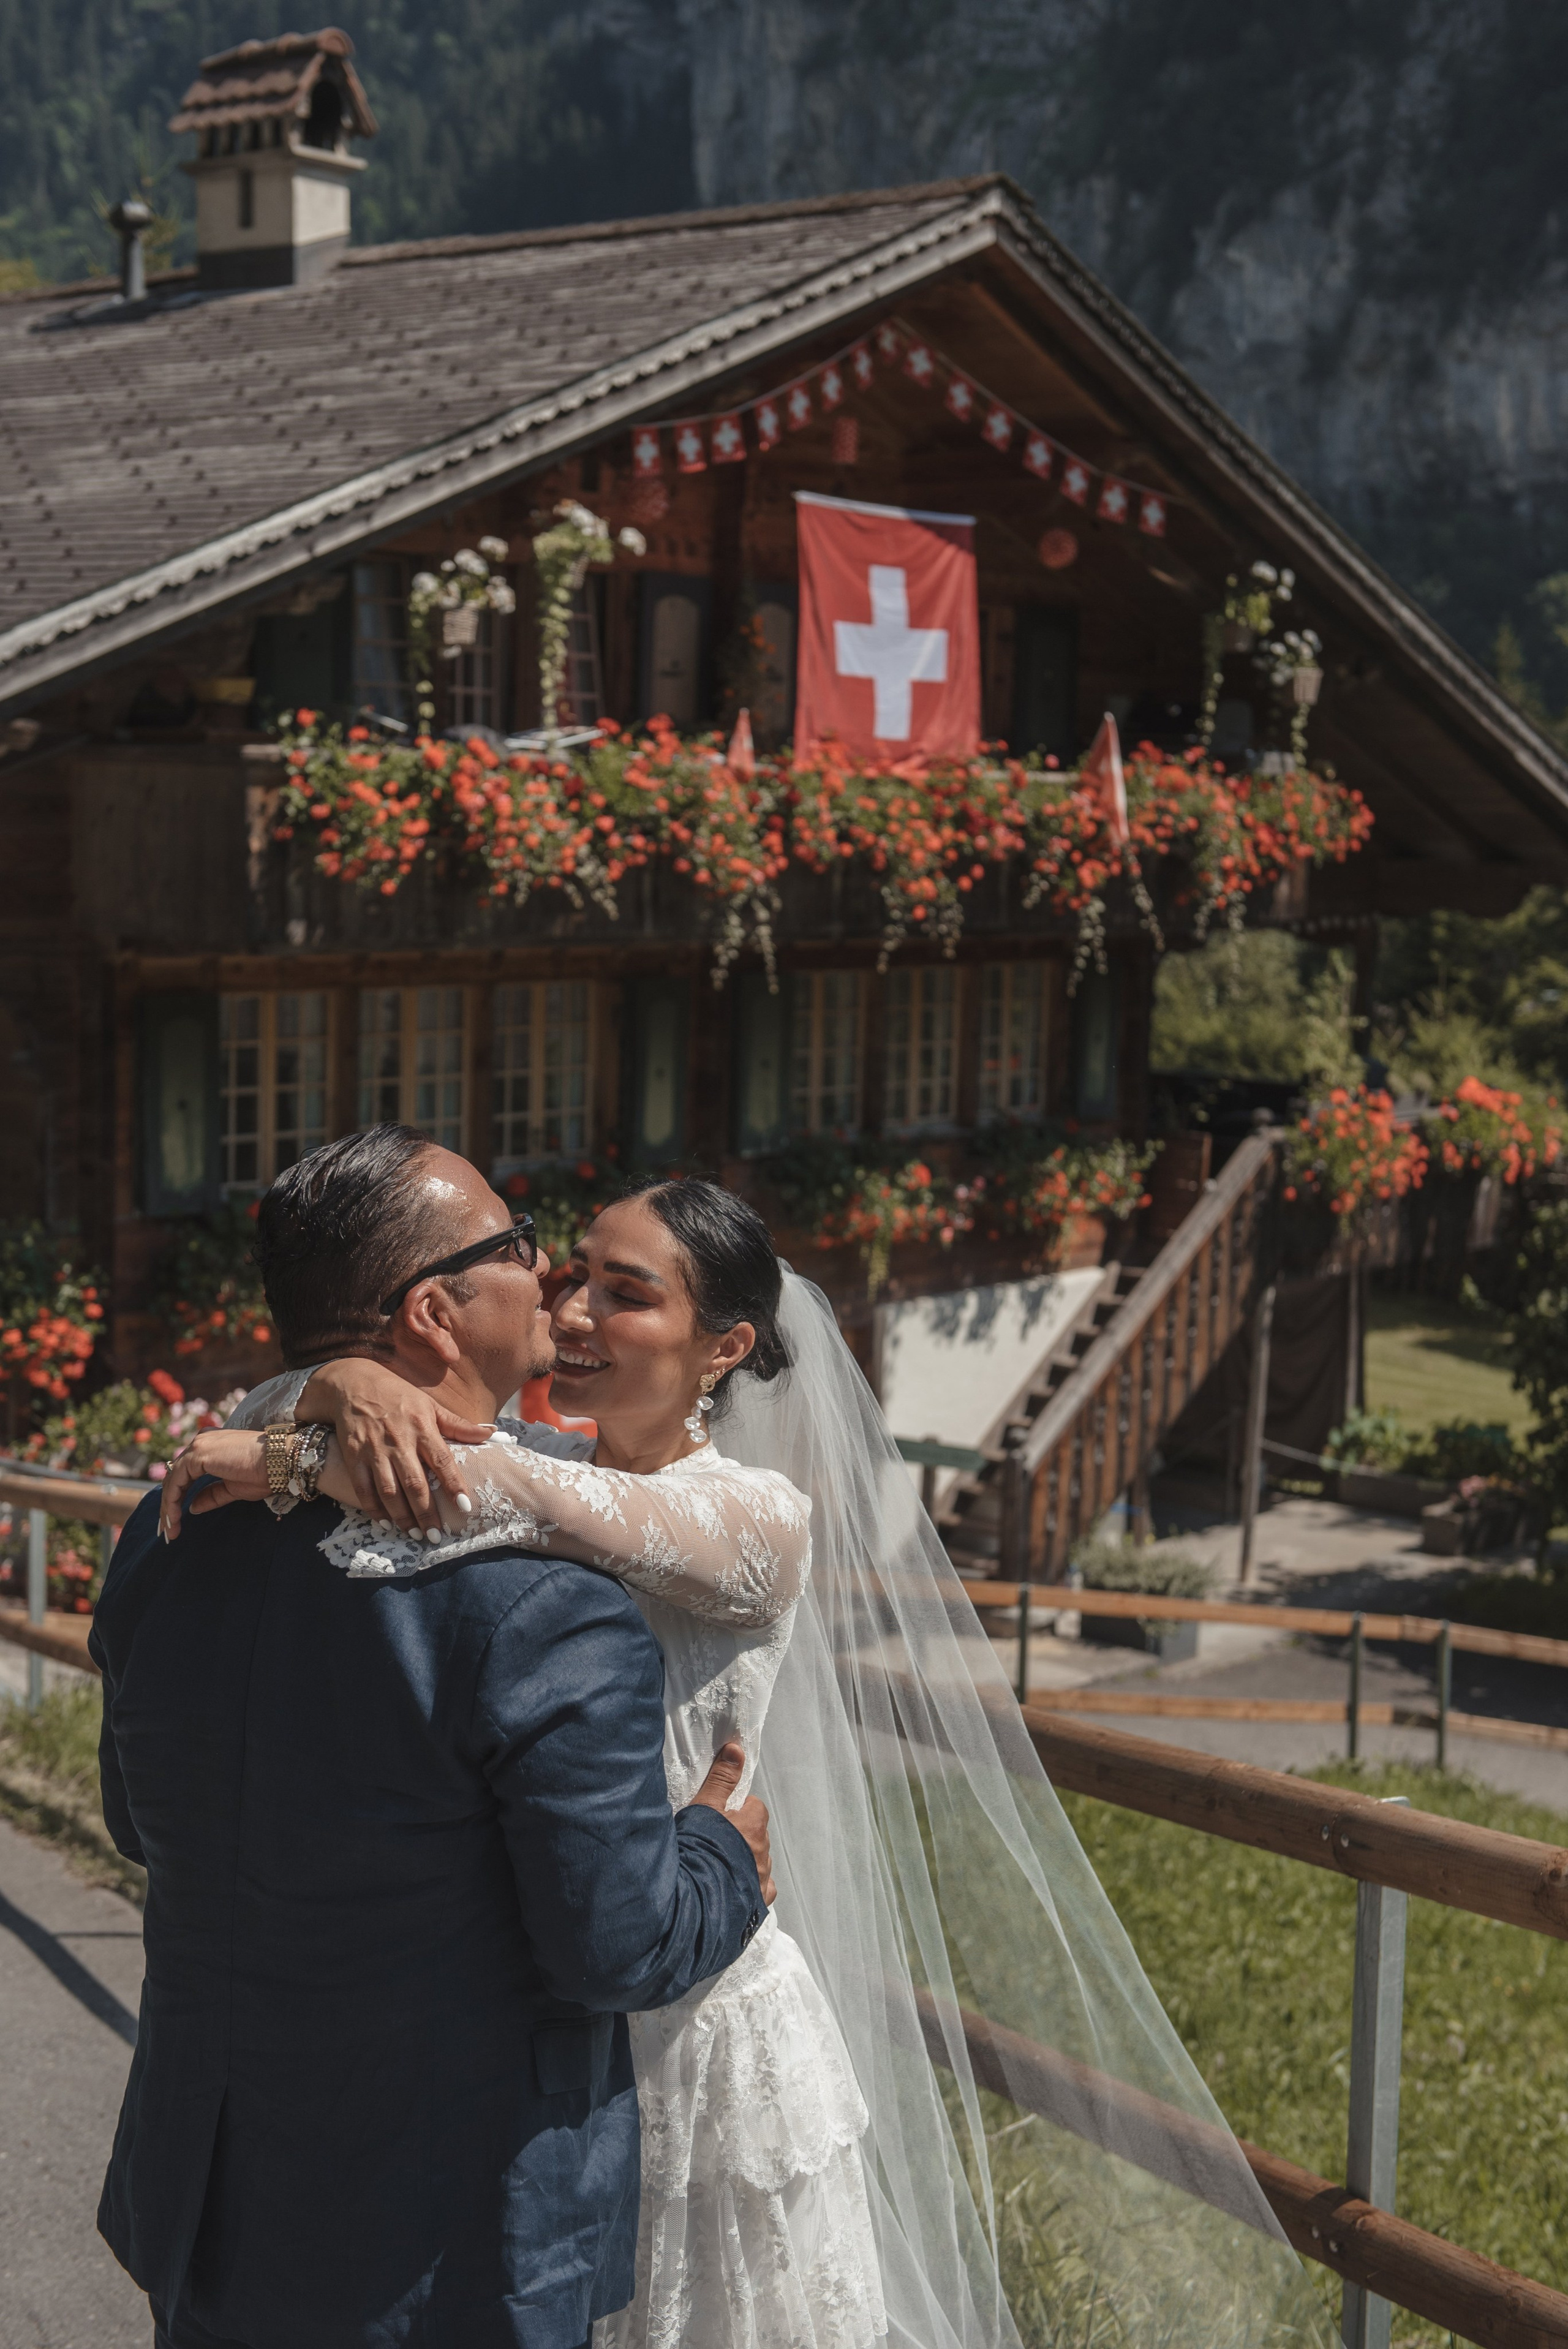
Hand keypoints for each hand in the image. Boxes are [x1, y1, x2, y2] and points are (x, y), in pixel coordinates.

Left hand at [159, 1429, 269, 1540]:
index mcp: (210, 1446)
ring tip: (169, 1530)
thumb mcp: (232, 1488)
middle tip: (166, 1530)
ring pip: (172, 1480)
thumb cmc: (264, 1473)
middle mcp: (201, 1441)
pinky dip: (171, 1502)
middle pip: (175, 1476)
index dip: (177, 1497)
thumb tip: (192, 1507)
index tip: (174, 1521)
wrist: (280, 1462)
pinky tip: (174, 1519)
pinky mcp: (198, 1454)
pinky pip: (176, 1482)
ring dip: (168, 1507)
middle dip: (168, 1504)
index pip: (185, 1473)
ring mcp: (198, 1446)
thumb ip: (211, 1495)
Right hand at [295, 1361, 492, 1535]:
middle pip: (415, 1483)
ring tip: (414, 1534)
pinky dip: (373, 1508)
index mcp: (422, 1427)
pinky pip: (363, 1488)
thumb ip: (459, 1425)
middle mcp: (399, 1441)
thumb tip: (492, 1433)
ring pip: (389, 1491)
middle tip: (436, 1536)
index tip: (465, 1508)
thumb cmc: (398, 1396)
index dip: (454, 1485)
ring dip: (402, 1516)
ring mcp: (374, 1450)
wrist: (353, 1384)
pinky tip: (385, 1523)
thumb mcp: (430, 1405)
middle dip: (426, 1513)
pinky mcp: (353, 1457)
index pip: (442, 1461)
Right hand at [688, 1740, 774, 1906]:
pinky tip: (736, 1886)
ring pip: (759, 1861)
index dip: (736, 1811)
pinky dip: (752, 1885)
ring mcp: (762, 1877)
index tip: (719, 1818)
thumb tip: (737, 1749)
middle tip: (714, 1842)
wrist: (694, 1897)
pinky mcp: (758, 1901)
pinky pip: (762, 1889)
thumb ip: (722, 1778)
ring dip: (745, 1861)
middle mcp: (764, 1850)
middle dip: (741, 1836)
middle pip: (757, 1835)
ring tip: (719, 1865)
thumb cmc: (698, 1847)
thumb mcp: (705, 1806)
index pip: (754, 1808)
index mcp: (755, 1823)